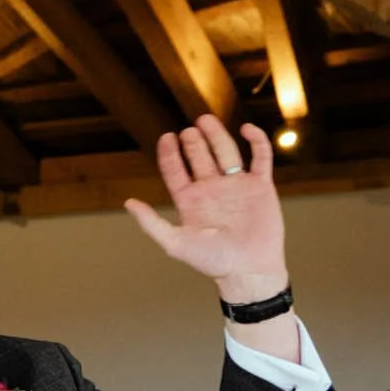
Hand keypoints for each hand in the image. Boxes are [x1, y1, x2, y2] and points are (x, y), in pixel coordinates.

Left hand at [124, 117, 286, 303]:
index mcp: (191, 201)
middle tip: (189, 129)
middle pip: (200, 157)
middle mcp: (212, 190)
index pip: (176, 170)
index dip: (169, 153)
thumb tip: (128, 203)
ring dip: (217, 135)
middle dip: (193, 142)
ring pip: (226, 152)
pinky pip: (259, 157)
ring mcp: (236, 186)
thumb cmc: (213, 262)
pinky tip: (246, 128)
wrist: (249, 270)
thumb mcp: (175, 243)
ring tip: (206, 120)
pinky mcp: (260, 186)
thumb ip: (151, 223)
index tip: (166, 137)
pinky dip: (255, 141)